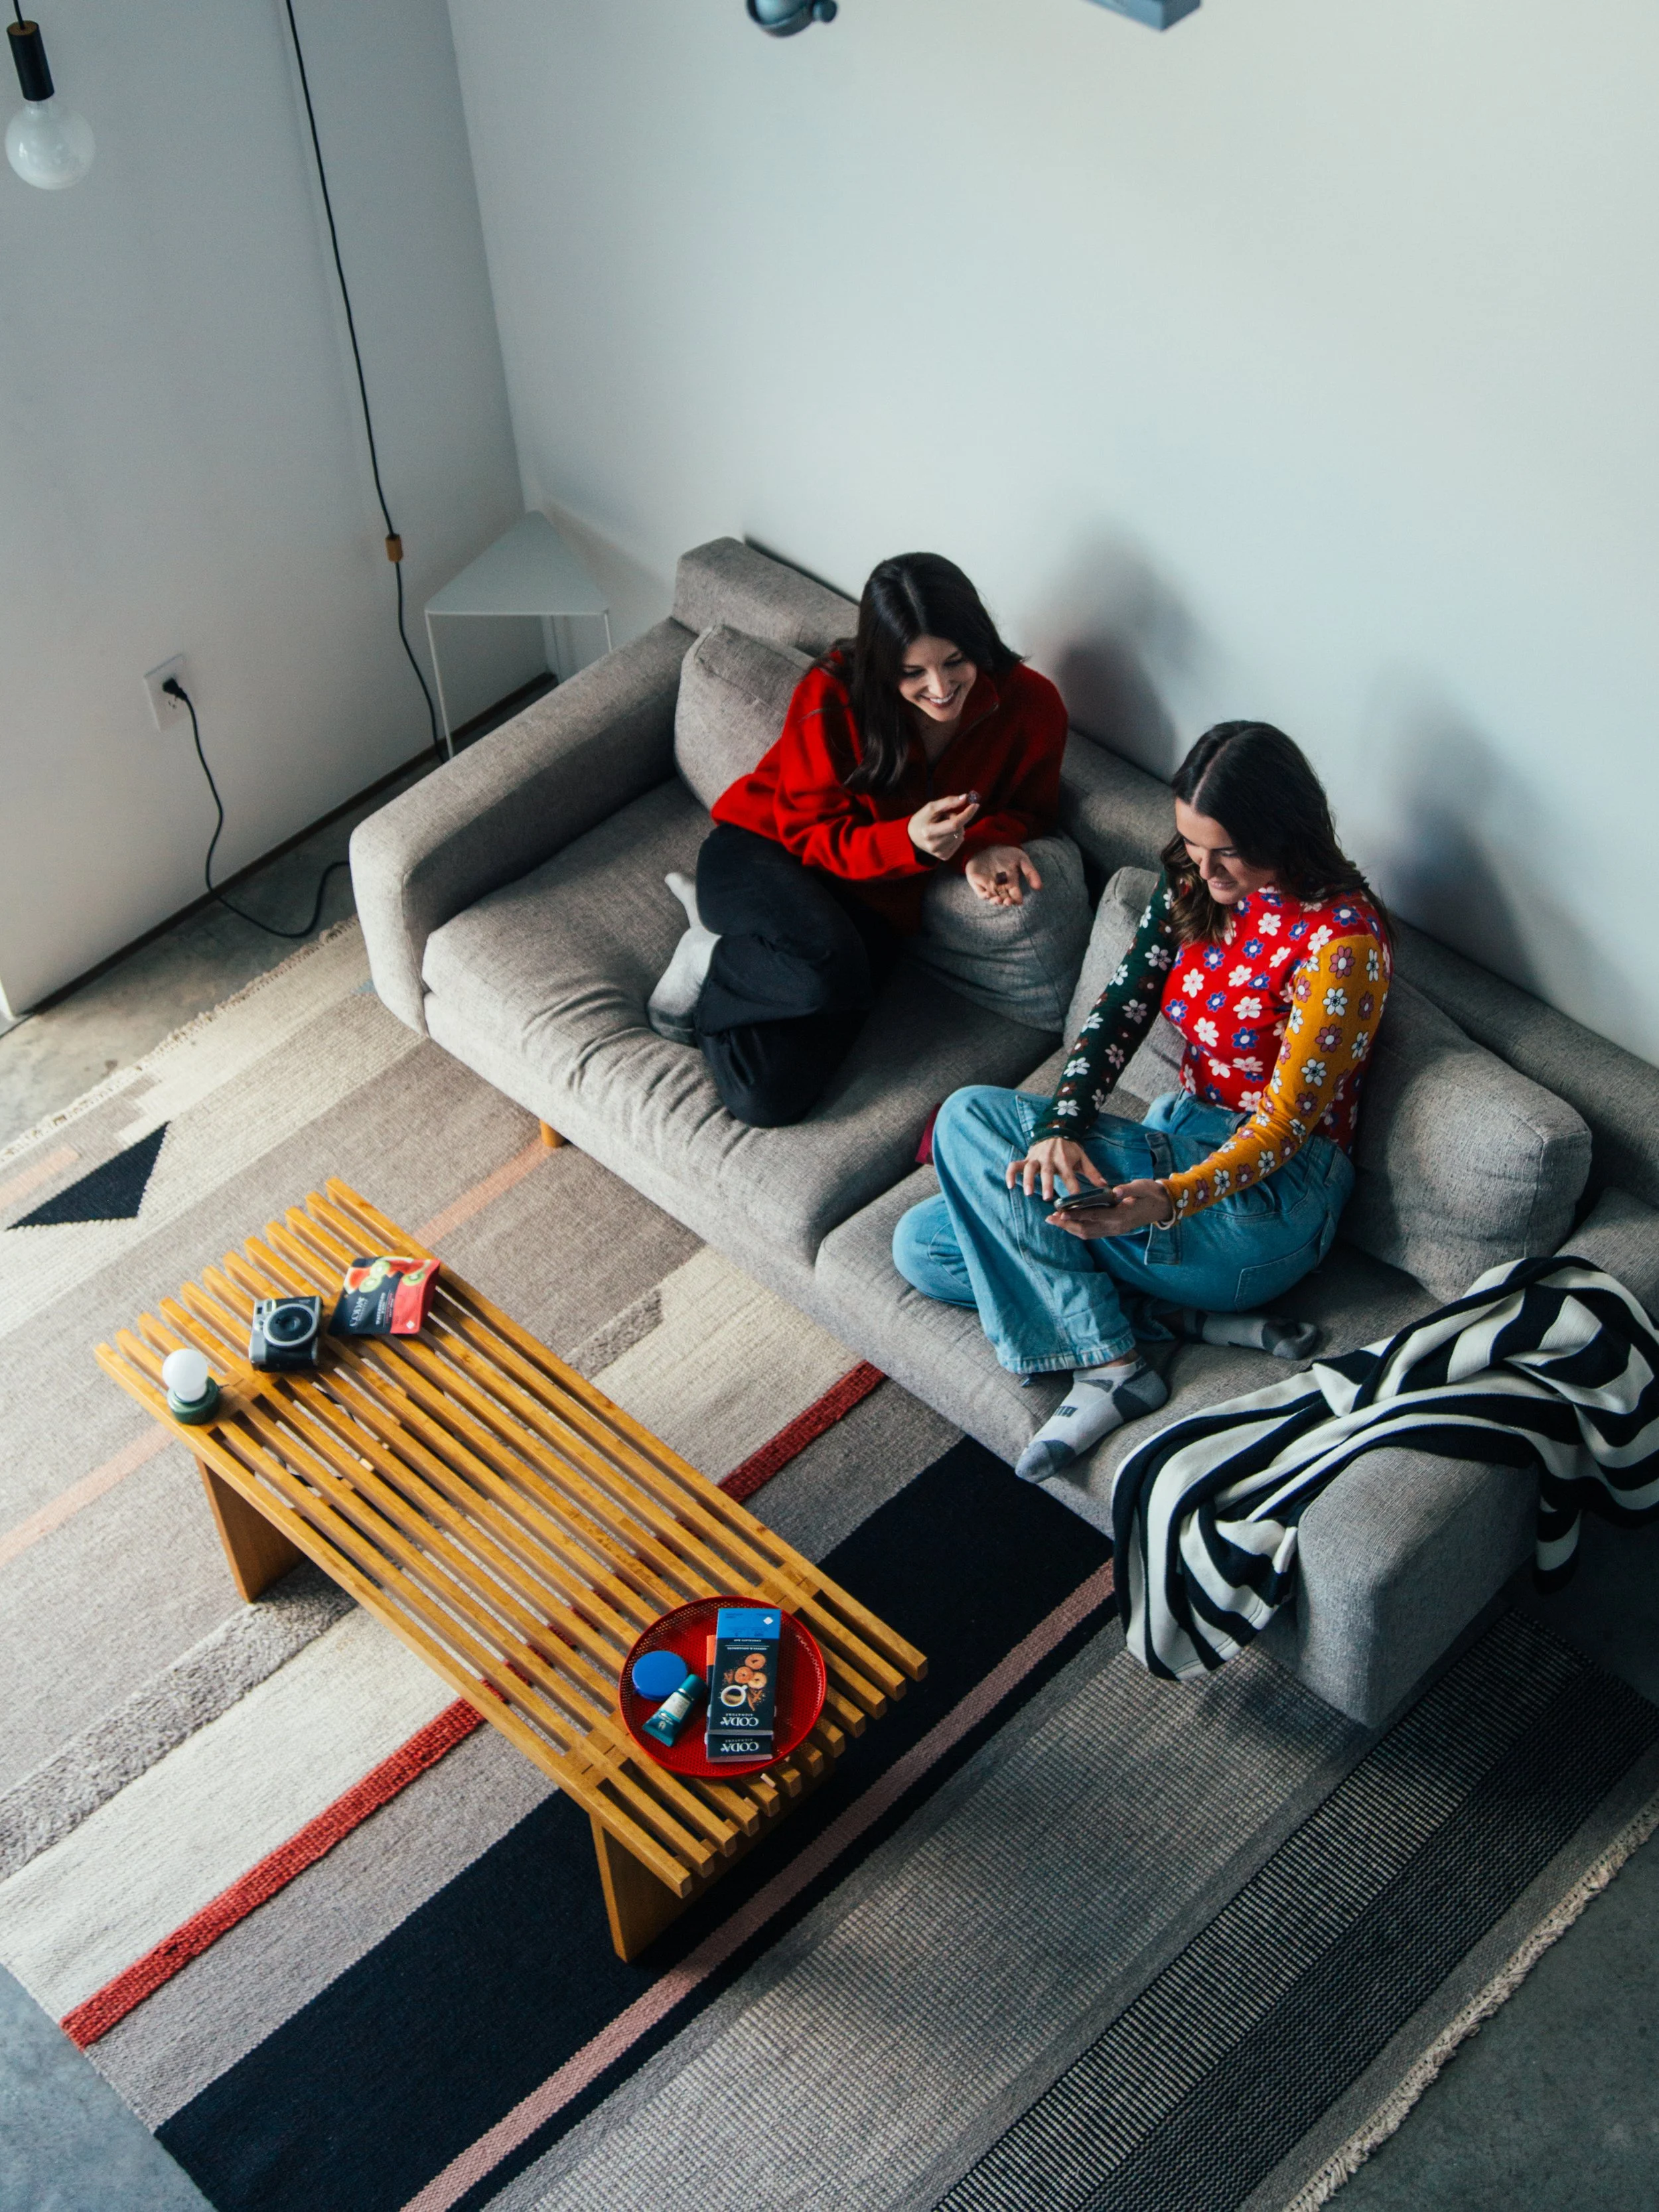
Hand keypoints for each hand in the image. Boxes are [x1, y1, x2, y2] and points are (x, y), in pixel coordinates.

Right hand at [908, 791, 979, 860]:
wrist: (911, 836)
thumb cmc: (922, 819)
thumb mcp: (931, 807)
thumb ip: (948, 802)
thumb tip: (966, 797)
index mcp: (929, 832)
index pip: (954, 824)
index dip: (967, 814)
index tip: (975, 805)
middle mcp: (934, 845)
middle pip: (959, 829)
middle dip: (958, 819)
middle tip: (946, 817)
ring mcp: (939, 853)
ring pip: (961, 836)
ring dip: (957, 828)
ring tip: (944, 826)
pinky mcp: (944, 857)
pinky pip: (959, 842)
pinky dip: (957, 836)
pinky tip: (946, 834)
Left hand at [966, 844, 1042, 906]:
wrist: (990, 842)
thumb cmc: (1007, 853)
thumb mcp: (1021, 859)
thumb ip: (1030, 872)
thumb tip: (1039, 887)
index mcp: (1011, 882)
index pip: (1015, 895)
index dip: (1017, 899)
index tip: (1019, 901)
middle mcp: (1000, 886)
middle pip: (1004, 899)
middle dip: (1007, 902)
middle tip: (1009, 902)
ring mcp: (988, 885)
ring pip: (993, 898)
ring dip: (995, 901)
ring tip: (999, 900)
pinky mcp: (977, 883)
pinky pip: (980, 893)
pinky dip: (984, 895)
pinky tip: (988, 895)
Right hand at [1005, 1137, 1110, 1203]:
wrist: (1055, 1131)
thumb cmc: (1069, 1149)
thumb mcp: (1082, 1158)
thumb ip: (1092, 1172)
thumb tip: (1105, 1186)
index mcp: (1064, 1160)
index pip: (1069, 1175)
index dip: (1073, 1186)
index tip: (1076, 1198)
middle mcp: (1048, 1159)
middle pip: (1047, 1172)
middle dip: (1046, 1184)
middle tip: (1047, 1198)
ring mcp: (1035, 1158)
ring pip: (1029, 1168)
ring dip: (1027, 1180)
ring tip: (1028, 1193)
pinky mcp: (1026, 1158)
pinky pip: (1015, 1165)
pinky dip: (1010, 1174)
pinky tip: (1010, 1186)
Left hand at [1048, 1178, 1174, 1239]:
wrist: (1163, 1205)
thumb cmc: (1151, 1193)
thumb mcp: (1142, 1187)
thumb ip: (1128, 1189)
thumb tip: (1115, 1190)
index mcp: (1121, 1216)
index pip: (1094, 1217)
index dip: (1076, 1215)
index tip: (1061, 1213)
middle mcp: (1116, 1227)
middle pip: (1086, 1229)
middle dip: (1067, 1224)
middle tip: (1050, 1218)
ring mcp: (1115, 1230)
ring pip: (1088, 1234)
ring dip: (1071, 1228)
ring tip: (1055, 1220)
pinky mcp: (1114, 1230)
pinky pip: (1093, 1233)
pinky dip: (1079, 1228)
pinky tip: (1069, 1222)